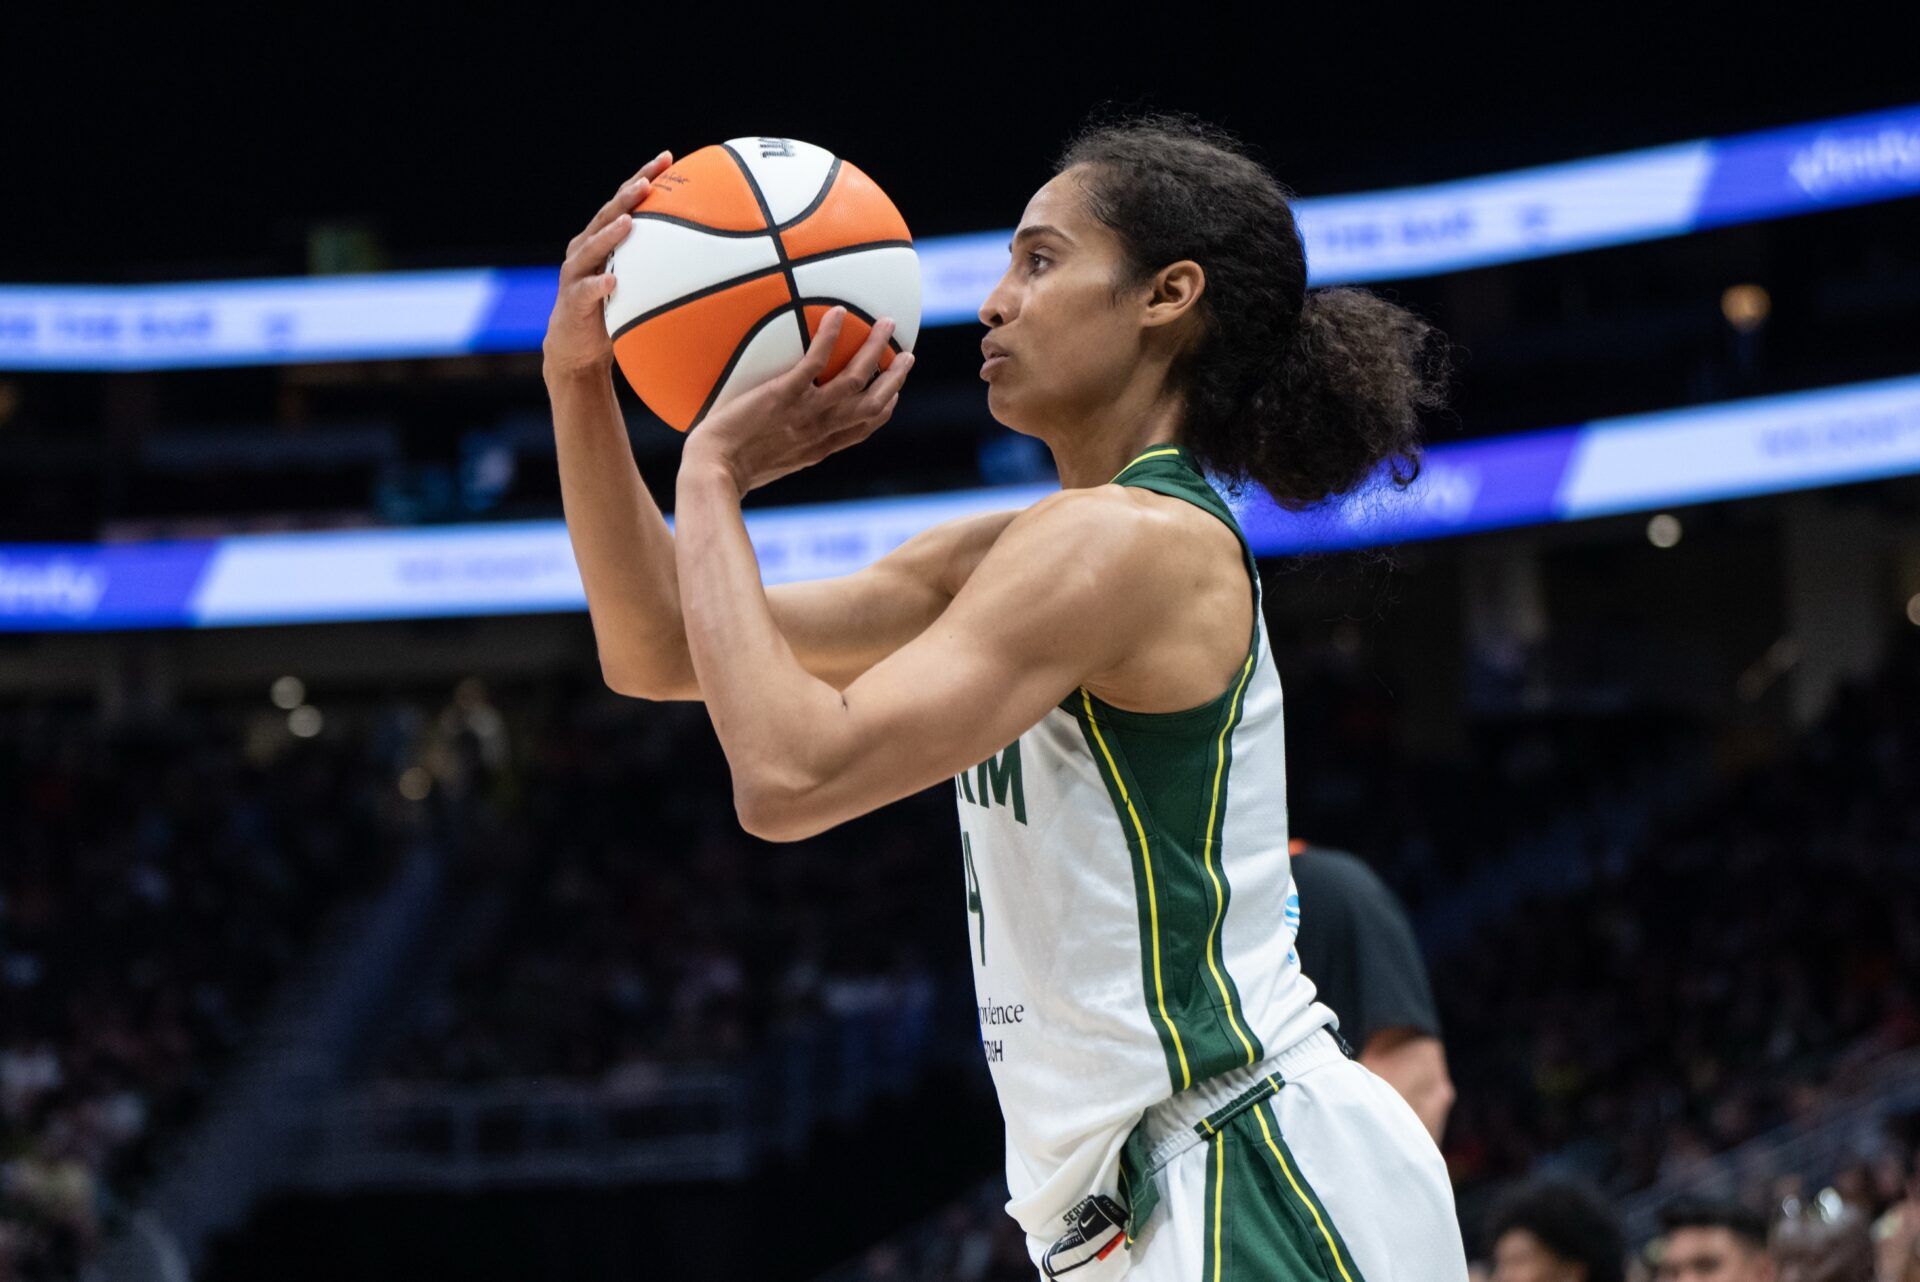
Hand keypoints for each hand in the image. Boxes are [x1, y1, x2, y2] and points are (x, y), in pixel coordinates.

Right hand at [542, 151, 674, 380]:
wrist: (577, 348)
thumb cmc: (613, 311)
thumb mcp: (638, 284)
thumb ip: (661, 266)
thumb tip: (714, 257)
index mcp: (602, 239)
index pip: (624, 202)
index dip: (643, 178)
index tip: (667, 158)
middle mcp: (585, 248)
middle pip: (607, 215)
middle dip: (627, 196)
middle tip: (648, 182)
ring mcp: (575, 273)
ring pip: (591, 247)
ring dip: (609, 234)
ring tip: (628, 222)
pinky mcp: (572, 301)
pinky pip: (586, 291)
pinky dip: (598, 284)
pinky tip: (612, 281)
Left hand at [682, 306, 914, 496]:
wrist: (713, 470)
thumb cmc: (728, 469)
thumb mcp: (766, 462)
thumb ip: (780, 443)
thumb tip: (773, 427)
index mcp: (819, 448)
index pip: (863, 427)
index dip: (883, 408)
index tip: (893, 393)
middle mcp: (821, 430)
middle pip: (873, 404)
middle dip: (895, 379)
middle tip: (907, 355)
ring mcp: (806, 412)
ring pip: (856, 379)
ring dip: (876, 350)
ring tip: (887, 324)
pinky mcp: (784, 395)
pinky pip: (815, 362)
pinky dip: (830, 336)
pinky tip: (836, 312)